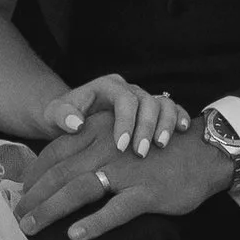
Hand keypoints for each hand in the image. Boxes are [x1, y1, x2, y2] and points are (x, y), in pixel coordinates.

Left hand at [15, 119, 239, 239]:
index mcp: (99, 133)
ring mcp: (126, 171)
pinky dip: (95, 222)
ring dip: (51, 209)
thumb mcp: (122, 137)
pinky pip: (116, 209)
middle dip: (34, 196)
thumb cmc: (158, 149)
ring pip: (79, 189)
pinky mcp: (146, 192)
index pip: (55, 152)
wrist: (203, 151)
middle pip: (60, 172)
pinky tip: (76, 236)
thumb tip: (65, 172)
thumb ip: (95, 149)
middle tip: (16, 218)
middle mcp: (107, 149)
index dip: (34, 174)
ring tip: (31, 227)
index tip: (19, 195)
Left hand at [50, 73, 191, 161]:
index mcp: (107, 86)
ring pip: (163, 104)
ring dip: (166, 124)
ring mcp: (143, 99)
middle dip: (146, 127)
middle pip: (146, 101)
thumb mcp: (56, 115)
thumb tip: (76, 124)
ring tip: (162, 145)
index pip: (123, 99)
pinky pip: (173, 109)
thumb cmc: (64, 118)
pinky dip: (180, 118)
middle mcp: (128, 90)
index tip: (120, 146)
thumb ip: (63, 116)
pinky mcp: (154, 112)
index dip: (125, 122)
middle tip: (141, 153)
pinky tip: (183, 133)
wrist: (73, 118)